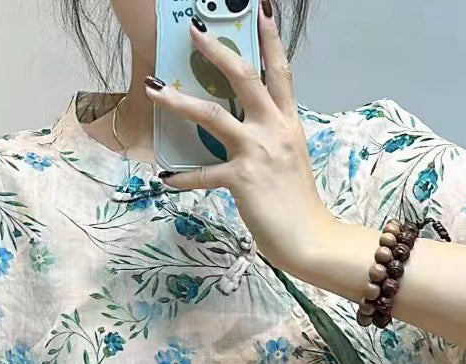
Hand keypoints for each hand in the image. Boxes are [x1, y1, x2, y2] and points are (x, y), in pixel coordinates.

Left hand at [144, 5, 336, 277]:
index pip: (281, 73)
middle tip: (194, 31)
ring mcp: (257, 153)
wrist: (310, 239)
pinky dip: (183, 177)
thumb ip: (272, 143)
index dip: (271, 40)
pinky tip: (166, 177)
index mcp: (288, 125)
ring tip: (155, 90)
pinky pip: (204, 174)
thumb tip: (250, 137)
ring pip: (213, 115)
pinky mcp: (242, 180)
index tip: (262, 11)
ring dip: (180, 101)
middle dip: (218, 51)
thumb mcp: (290, 163)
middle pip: (245, 78)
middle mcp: (274, 131)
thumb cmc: (299, 207)